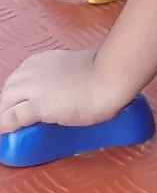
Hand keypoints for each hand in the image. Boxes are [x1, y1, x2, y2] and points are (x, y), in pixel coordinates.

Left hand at [0, 49, 126, 132]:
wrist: (109, 78)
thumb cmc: (102, 72)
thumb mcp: (75, 68)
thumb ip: (64, 74)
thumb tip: (68, 85)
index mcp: (43, 60)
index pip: (19, 76)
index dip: (18, 93)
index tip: (22, 103)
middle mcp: (34, 69)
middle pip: (9, 88)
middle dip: (8, 104)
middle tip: (15, 119)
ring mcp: (34, 87)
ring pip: (6, 100)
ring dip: (5, 113)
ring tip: (11, 128)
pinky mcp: (38, 105)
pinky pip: (13, 117)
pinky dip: (6, 124)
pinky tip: (6, 132)